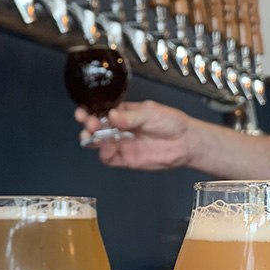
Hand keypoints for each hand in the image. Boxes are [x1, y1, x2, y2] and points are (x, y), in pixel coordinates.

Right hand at [74, 100, 194, 169]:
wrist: (185, 142)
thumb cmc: (171, 122)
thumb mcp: (150, 113)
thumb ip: (130, 117)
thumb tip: (111, 116)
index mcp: (124, 114)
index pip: (102, 111)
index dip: (90, 111)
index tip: (84, 111)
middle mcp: (120, 128)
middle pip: (96, 127)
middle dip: (88, 124)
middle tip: (89, 123)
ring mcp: (122, 144)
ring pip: (98, 143)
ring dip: (92, 139)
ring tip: (93, 135)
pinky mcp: (126, 158)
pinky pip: (108, 158)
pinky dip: (104, 153)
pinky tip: (108, 147)